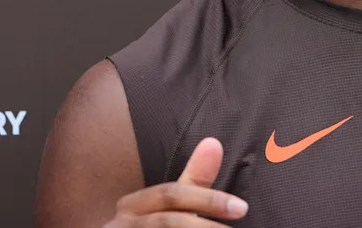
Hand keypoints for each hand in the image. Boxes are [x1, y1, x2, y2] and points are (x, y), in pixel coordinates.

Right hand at [104, 137, 247, 226]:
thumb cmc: (149, 227)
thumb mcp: (169, 206)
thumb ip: (192, 179)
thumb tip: (214, 143)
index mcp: (131, 206)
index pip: (171, 195)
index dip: (208, 199)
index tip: (241, 208)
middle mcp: (119, 224)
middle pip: (168, 221)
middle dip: (205, 226)